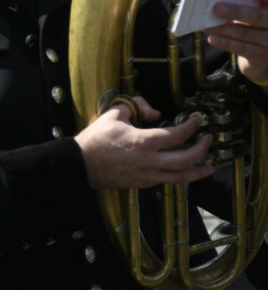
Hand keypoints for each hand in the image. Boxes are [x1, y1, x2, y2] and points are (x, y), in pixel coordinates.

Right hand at [75, 96, 212, 189]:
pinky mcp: (142, 183)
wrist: (81, 164)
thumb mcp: (114, 113)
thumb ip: (136, 106)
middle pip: (186, 158)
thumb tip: (155, 113)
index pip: (177, 134)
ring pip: (181, 177)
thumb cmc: (96, 138)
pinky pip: (167, 181)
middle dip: (202, 148)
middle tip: (207, 140)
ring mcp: (147, 175)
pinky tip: (185, 173)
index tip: (197, 120)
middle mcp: (150, 161)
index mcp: (143, 141)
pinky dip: (180, 177)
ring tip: (209, 166)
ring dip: (198, 171)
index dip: (191, 126)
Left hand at [205, 0, 267, 83]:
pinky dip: (227, 43)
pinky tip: (212, 38)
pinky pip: (244, 49)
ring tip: (206, 24)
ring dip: (225, 29)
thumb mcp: (259, 7)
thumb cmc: (258, 21)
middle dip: (237, 11)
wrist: (267, 52)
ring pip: (248, 34)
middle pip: (259, 16)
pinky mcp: (263, 56)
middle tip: (216, 7)